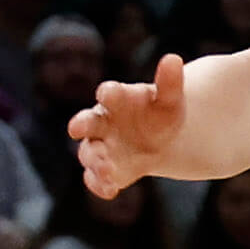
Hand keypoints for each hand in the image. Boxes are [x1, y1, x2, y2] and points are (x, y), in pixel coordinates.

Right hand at [72, 54, 184, 198]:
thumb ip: (170, 82)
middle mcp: (102, 122)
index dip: (109, 92)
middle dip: (81, 124)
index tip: (108, 92)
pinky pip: (95, 178)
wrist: (160, 140)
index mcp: (116, 99)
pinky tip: (109, 190)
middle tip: (76, 128)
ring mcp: (102, 147)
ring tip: (107, 168)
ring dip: (94, 160)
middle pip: (86, 122)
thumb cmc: (159, 113)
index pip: (109, 93)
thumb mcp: (170, 100)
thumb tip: (173, 58)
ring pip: (89, 153)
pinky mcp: (108, 170)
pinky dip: (99, 184)